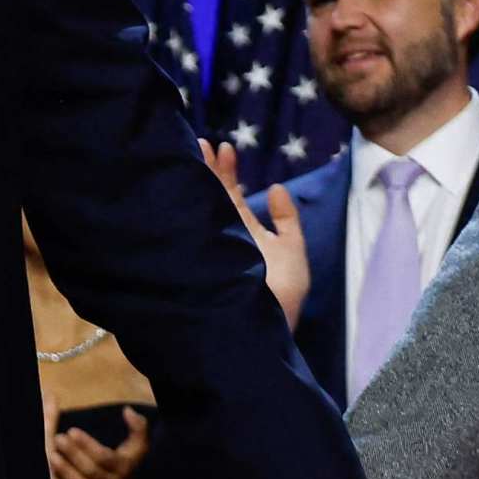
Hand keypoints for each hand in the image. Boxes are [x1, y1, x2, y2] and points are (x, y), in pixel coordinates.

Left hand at [44, 406, 149, 478]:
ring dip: (63, 469)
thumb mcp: (137, 450)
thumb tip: (127, 410)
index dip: (87, 445)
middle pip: (90, 470)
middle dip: (73, 454)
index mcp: (123, 469)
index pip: (104, 457)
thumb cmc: (128, 472)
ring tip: (51, 453)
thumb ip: (137, 428)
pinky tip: (49, 473)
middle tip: (58, 438)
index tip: (71, 431)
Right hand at [200, 138, 308, 326]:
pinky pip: (188, 234)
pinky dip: (184, 210)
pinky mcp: (195, 264)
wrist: (266, 334)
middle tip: (196, 143)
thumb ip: (288, 221)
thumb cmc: (282, 298)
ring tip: (189, 154)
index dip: (227, 172)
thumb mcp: (294, 254)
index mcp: (243, 236)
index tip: (223, 147)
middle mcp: (221, 239)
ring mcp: (207, 250)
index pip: (231, 197)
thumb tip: (275, 187)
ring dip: (195, 183)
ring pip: (198, 210)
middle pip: (210, 198)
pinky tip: (184, 187)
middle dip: (205, 171)